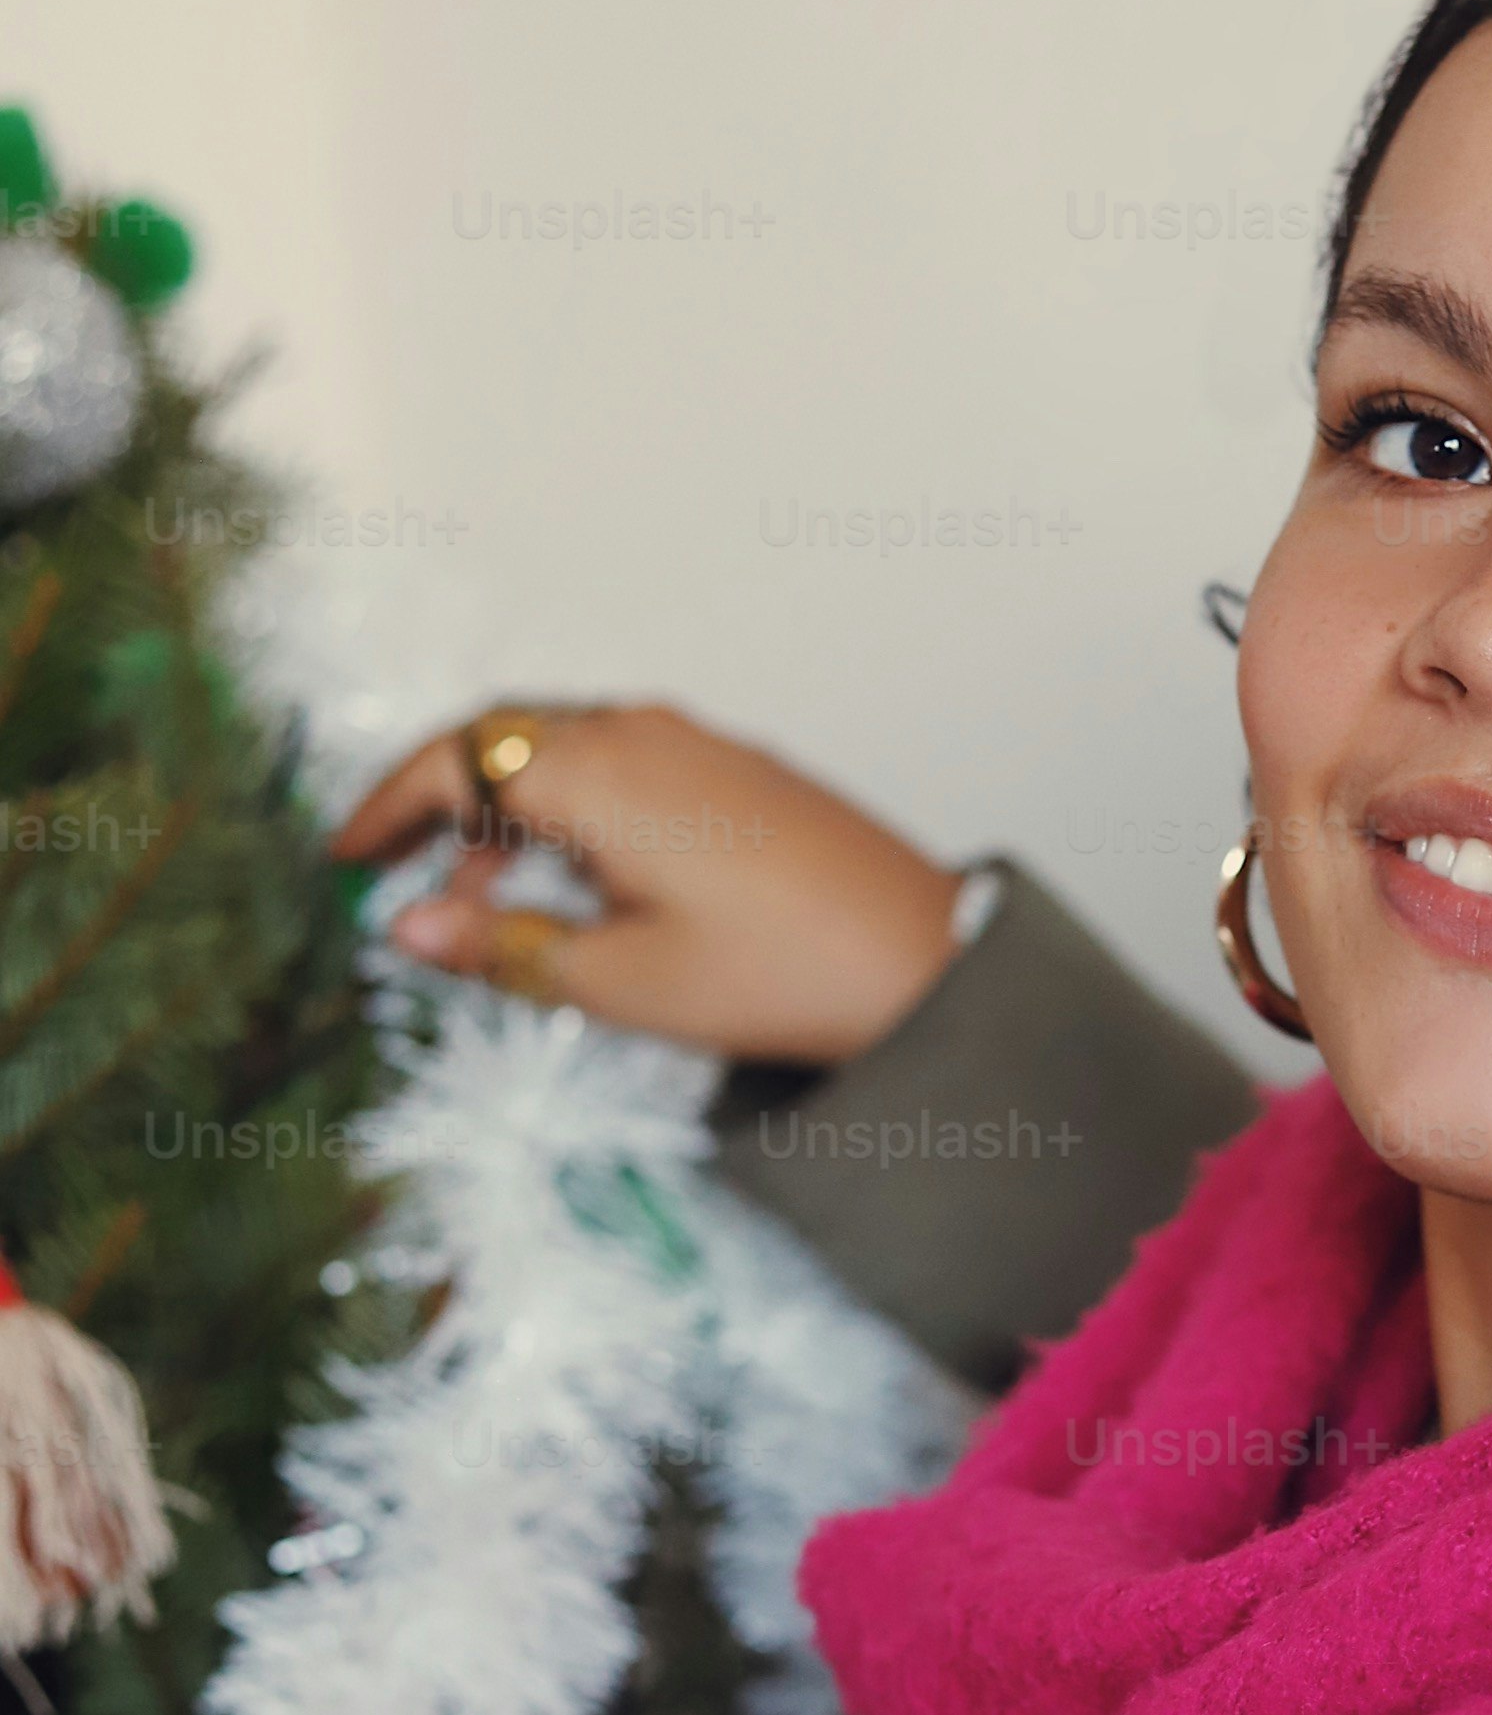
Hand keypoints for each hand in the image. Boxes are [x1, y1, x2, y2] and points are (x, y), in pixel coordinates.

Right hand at [329, 704, 967, 1063]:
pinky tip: (570, 888)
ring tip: (479, 914)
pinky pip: (618, 764)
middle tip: (393, 880)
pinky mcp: (732, 767)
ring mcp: (694, 741)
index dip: (383, 807)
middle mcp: (641, 731)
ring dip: (504, 818)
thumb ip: (501, 949)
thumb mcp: (622, 983)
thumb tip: (404, 930)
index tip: (342, 858)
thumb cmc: (783, 973)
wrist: (924, 960)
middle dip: (435, 806)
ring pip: (560, 752)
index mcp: (599, 770)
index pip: (452, 758)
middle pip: (499, 739)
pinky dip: (566, 813)